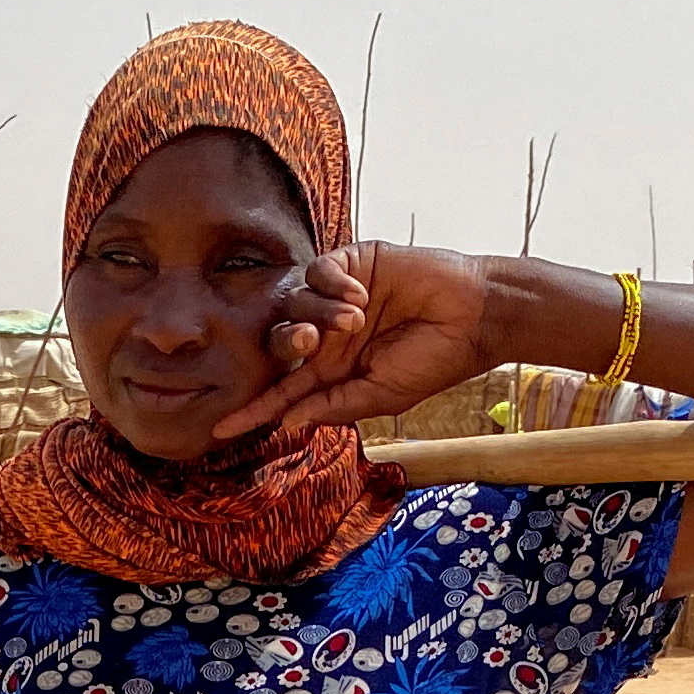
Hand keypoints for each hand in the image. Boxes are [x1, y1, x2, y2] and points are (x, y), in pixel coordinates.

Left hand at [216, 243, 506, 440]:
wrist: (474, 316)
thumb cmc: (433, 362)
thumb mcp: (381, 394)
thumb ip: (333, 406)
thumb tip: (287, 422)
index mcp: (334, 371)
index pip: (284, 391)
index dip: (254, 410)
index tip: (220, 430)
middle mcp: (329, 335)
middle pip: (281, 340)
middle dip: (288, 343)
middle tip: (312, 343)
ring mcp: (338, 298)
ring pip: (296, 302)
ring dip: (322, 312)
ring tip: (359, 319)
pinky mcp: (353, 262)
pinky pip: (318, 269)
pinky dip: (332, 283)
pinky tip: (362, 295)